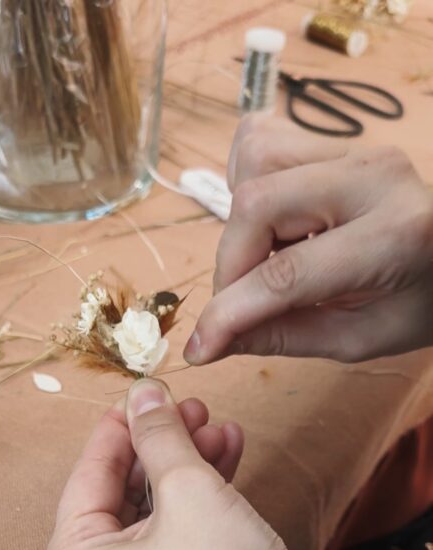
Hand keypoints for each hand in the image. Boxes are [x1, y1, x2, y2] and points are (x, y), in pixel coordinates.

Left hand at [37, 378, 350, 549]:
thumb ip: (159, 435)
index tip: (144, 390)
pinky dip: (194, 504)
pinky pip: (166, 542)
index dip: (121, 426)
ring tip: (219, 427)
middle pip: (120, 495)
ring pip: (148, 515)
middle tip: (193, 408)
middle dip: (162, 446)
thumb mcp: (190, 491)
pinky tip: (228, 458)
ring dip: (185, 468)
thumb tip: (143, 393)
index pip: (87, 476)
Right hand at [183, 115, 432, 363]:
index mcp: (394, 237)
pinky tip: (274, 221)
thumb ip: (283, 336)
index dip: (231, 312)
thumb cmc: (418, 303)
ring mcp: (355, 147)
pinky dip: (249, 185)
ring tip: (266, 256)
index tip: (201, 347)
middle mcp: (373, 176)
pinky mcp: (336, 139)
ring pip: (255, 160)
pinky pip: (263, 143)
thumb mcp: (358, 339)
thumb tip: (210, 342)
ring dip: (241, 221)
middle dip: (230, 262)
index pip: (287, 273)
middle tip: (241, 302)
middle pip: (257, 201)